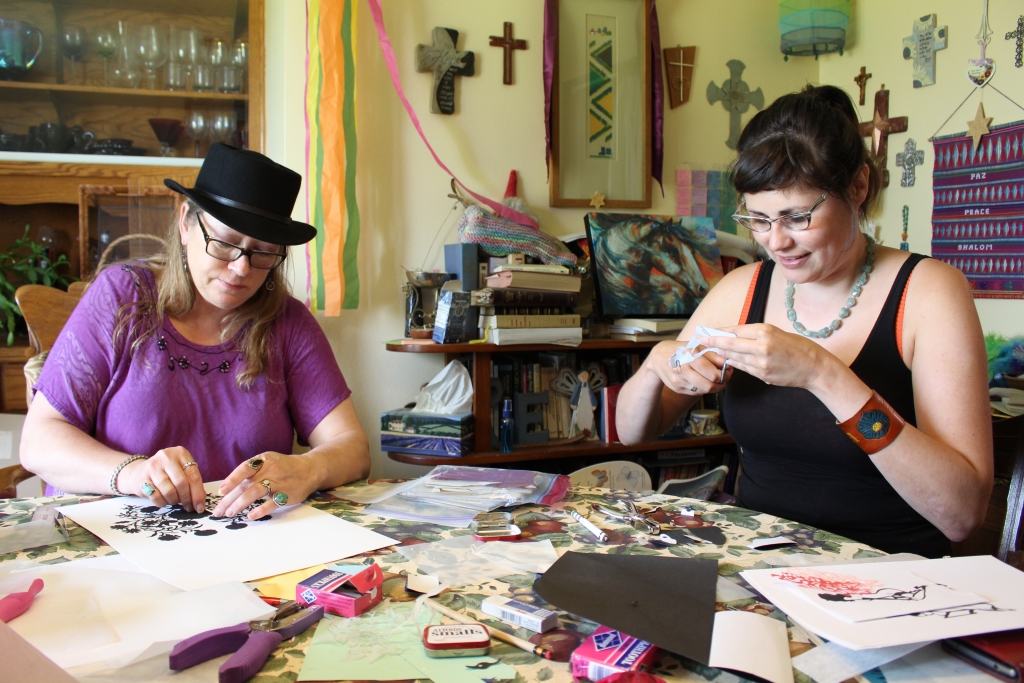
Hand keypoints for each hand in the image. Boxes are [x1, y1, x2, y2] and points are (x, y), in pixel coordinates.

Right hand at [123, 447, 204, 511]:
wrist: (139, 471)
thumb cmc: (167, 473)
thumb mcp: (182, 471)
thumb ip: (192, 483)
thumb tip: (200, 503)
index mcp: (181, 453)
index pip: (193, 475)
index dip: (198, 493)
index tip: (200, 507)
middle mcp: (166, 457)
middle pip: (181, 483)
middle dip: (187, 499)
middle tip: (188, 506)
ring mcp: (153, 466)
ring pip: (169, 491)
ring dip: (174, 501)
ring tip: (175, 501)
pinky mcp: (142, 478)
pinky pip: (156, 496)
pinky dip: (162, 503)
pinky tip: (164, 501)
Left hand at [213, 452, 316, 519]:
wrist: (310, 470)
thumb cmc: (284, 467)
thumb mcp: (269, 462)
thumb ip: (252, 472)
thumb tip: (230, 488)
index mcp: (264, 460)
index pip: (244, 468)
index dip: (231, 480)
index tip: (221, 492)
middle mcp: (270, 470)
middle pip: (246, 485)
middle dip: (230, 499)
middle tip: (219, 511)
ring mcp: (279, 482)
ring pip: (255, 492)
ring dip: (240, 504)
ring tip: (230, 513)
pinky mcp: (287, 494)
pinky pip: (271, 503)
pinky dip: (260, 510)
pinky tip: (250, 516)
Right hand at [644, 339, 731, 396]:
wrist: (658, 358)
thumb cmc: (681, 350)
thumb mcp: (696, 347)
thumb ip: (713, 356)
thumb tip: (728, 364)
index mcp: (689, 357)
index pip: (712, 374)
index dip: (725, 375)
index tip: (729, 371)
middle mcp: (682, 370)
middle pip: (708, 386)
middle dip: (721, 384)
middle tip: (724, 379)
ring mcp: (678, 381)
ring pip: (703, 390)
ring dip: (713, 387)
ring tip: (714, 380)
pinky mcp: (677, 389)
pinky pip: (695, 392)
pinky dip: (702, 388)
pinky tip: (702, 380)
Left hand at [707, 323, 833, 388]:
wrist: (814, 367)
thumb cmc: (798, 347)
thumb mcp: (778, 333)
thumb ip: (757, 334)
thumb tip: (735, 335)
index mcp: (765, 331)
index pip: (736, 330)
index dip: (720, 331)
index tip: (709, 331)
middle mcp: (761, 345)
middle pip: (730, 344)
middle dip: (714, 342)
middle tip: (702, 341)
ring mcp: (761, 362)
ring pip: (735, 357)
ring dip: (724, 355)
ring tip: (715, 351)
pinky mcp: (762, 374)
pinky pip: (744, 368)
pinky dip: (736, 364)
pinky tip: (730, 361)